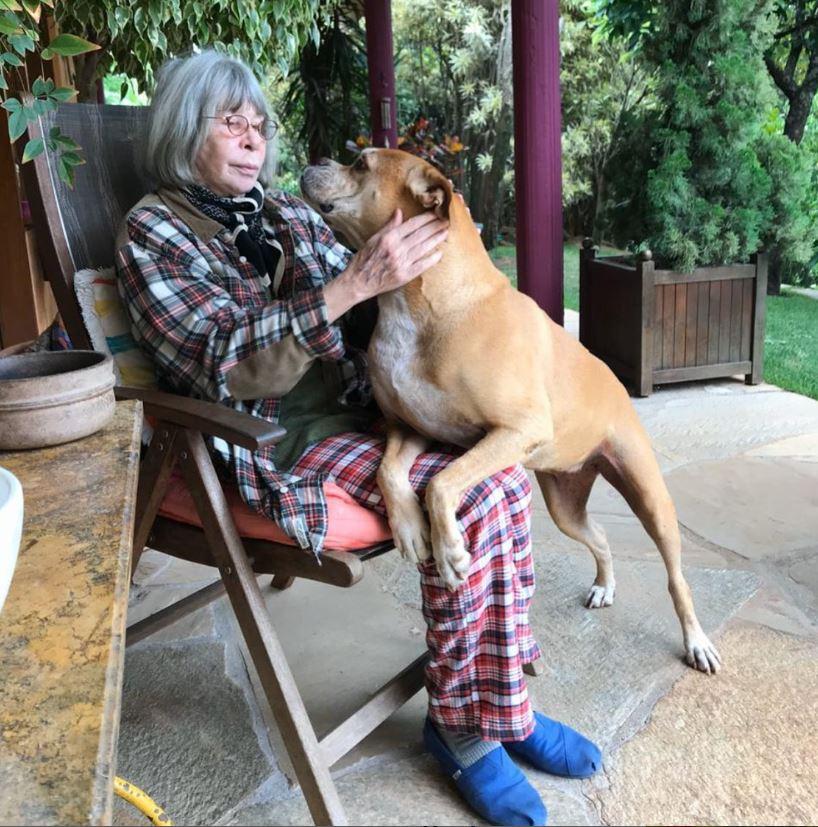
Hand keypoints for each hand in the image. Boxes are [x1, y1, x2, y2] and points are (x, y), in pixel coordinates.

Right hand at [324, 210, 447, 321]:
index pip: (412, 224)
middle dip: (435, 226)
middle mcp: (396, 249)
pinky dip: (431, 259)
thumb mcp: (374, 238)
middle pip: (421, 235)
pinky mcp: (404, 276)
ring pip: (423, 248)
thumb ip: (389, 226)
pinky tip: (439, 254)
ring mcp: (401, 263)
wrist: (358, 282)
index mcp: (389, 238)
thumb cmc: (364, 259)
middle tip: (447, 220)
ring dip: (436, 239)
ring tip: (446, 232)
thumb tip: (399, 212)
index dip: (426, 218)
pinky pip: (422, 266)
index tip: (436, 213)